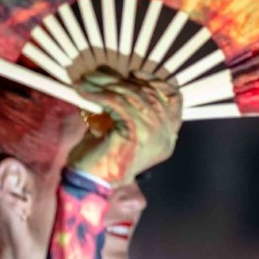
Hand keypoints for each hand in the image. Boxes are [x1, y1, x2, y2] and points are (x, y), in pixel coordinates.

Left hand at [67, 69, 182, 186]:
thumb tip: (116, 77)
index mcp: (167, 137)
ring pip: (134, 96)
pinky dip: (100, 94)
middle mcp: (166, 137)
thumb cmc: (101, 158)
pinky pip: (120, 104)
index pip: (174, 100)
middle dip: (122, 81)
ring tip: (87, 82)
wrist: (89, 184)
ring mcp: (155, 137)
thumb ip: (127, 106)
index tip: (134, 73)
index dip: (156, 82)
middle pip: (151, 94)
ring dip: (107, 85)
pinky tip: (84, 92)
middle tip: (97, 75)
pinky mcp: (137, 135)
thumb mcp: (120, 127)